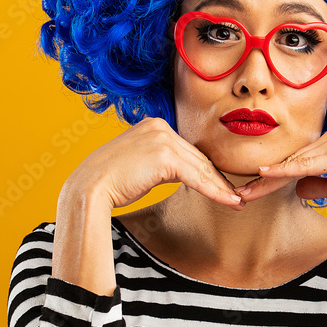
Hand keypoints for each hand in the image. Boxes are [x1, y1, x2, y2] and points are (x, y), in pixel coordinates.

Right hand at [62, 117, 244, 211]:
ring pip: (201, 167)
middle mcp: (160, 126)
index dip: (206, 170)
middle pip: (197, 157)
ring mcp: (163, 139)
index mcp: (153, 124)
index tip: (221, 185)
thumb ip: (158, 161)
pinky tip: (229, 202)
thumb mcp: (138, 163)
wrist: (89, 188)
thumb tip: (177, 172)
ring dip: (222, 187)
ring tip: (237, 202)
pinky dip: (215, 191)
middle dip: (218, 178)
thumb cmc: (109, 182)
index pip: (188, 150)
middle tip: (236, 195)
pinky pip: (197, 177)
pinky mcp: (165, 155)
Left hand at [235, 126, 326, 208]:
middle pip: (289, 161)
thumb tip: (298, 188)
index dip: (272, 179)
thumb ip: (321, 185)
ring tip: (244, 192)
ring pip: (294, 163)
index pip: (295, 163)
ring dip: (267, 179)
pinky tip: (266, 176)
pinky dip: (285, 171)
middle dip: (262, 180)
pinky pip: (307, 164)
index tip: (251, 191)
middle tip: (237, 193)